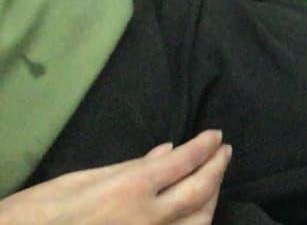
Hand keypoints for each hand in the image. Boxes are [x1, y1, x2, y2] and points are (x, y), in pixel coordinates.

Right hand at [0, 133, 230, 224]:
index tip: (215, 136)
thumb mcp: (81, 179)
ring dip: (210, 200)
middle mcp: (146, 220)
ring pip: (197, 224)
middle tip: (224, 153)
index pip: (183, 161)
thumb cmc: (38, 212)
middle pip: (199, 192)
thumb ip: (131, 167)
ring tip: (212, 181)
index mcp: (130, 189)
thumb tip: (168, 151)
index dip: (204, 147)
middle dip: (216, 169)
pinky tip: (193, 217)